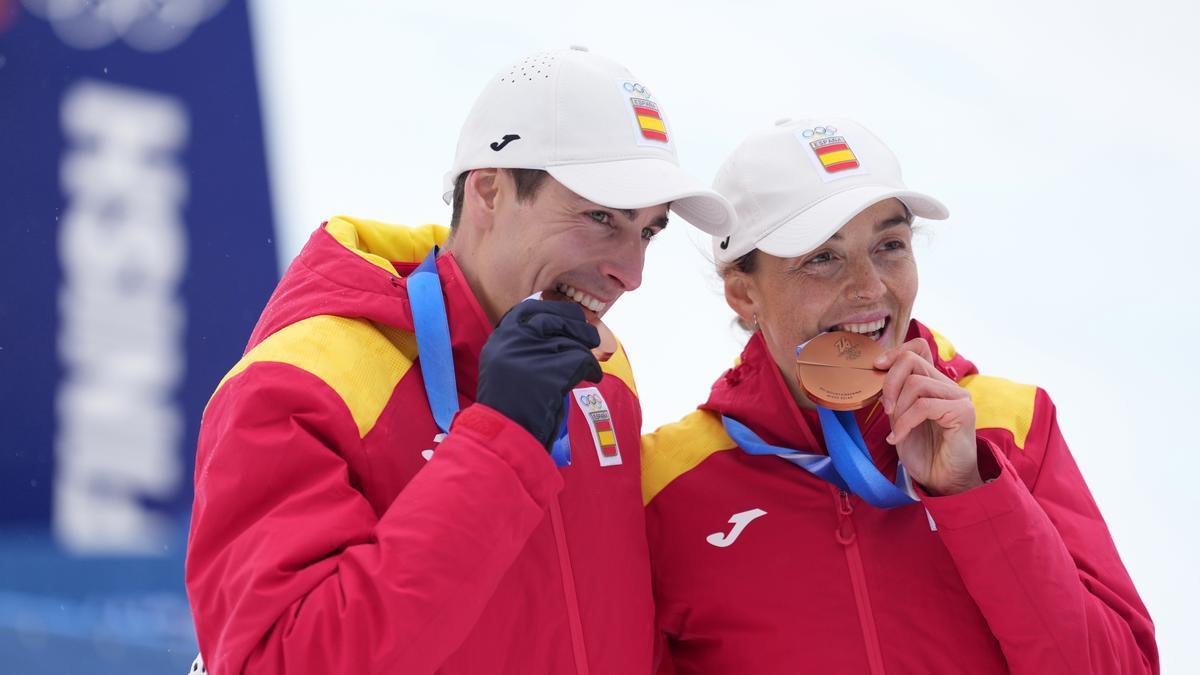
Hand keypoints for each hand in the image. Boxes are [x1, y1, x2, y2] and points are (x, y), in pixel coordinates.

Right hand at [477, 299, 602, 449]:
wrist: (504, 435)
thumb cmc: (508, 406)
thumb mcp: (504, 367)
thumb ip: (523, 345)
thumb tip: (558, 326)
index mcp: (499, 339)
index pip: (530, 309)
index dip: (555, 309)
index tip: (570, 315)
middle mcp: (513, 341)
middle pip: (555, 319)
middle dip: (577, 326)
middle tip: (590, 337)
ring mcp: (531, 355)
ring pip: (572, 340)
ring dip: (586, 352)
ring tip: (589, 365)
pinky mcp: (551, 372)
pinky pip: (582, 359)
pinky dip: (592, 368)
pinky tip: (593, 377)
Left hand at [873, 338, 980, 495]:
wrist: (942, 481)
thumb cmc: (923, 452)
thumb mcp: (900, 418)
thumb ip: (894, 396)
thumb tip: (879, 373)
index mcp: (934, 383)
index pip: (919, 347)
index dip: (895, 351)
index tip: (877, 366)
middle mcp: (948, 385)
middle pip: (911, 361)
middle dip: (889, 383)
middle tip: (885, 410)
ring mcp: (959, 397)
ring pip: (915, 383)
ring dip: (898, 409)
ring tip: (896, 430)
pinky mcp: (963, 411)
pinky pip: (924, 406)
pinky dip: (904, 423)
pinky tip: (898, 438)